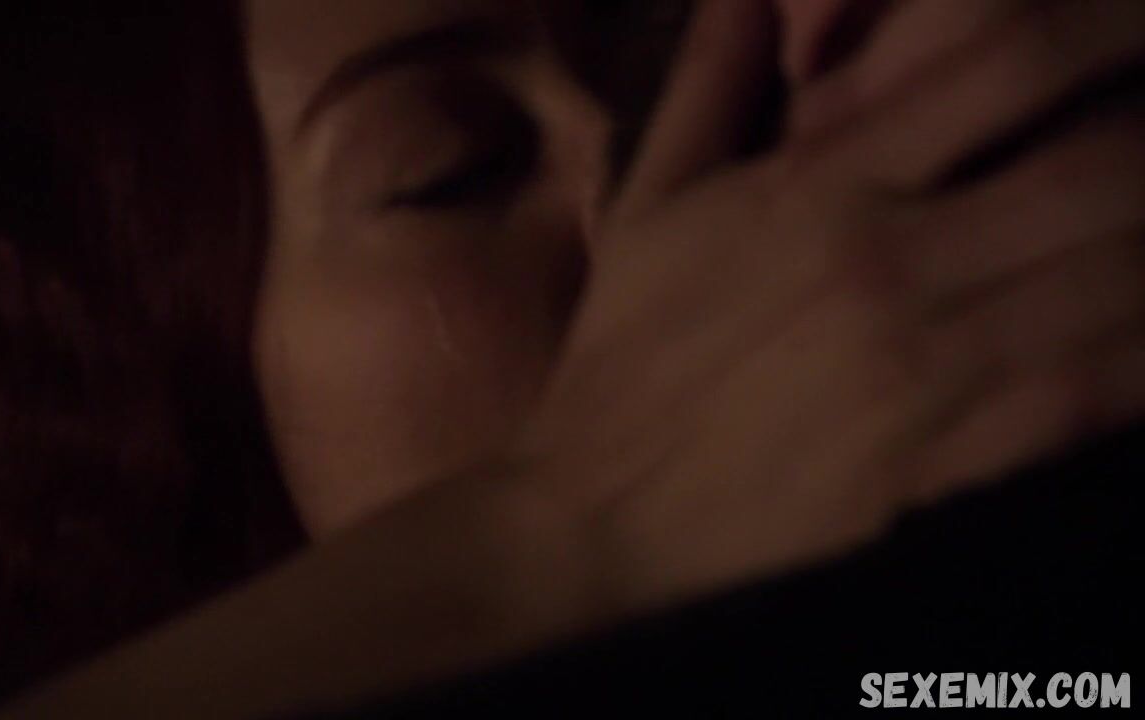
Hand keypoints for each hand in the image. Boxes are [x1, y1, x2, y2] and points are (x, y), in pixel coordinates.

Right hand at [508, 0, 1144, 607]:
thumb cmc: (624, 360)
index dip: (1110, 22)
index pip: (1012, 57)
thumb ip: (709, 83)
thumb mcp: (647, 209)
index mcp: (820, 185)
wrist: (598, 519)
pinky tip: (1143, 335)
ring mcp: (930, 372)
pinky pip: (1100, 398)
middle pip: (1109, 169)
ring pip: (1123, 282)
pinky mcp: (947, 469)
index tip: (1142, 26)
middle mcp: (890, 263)